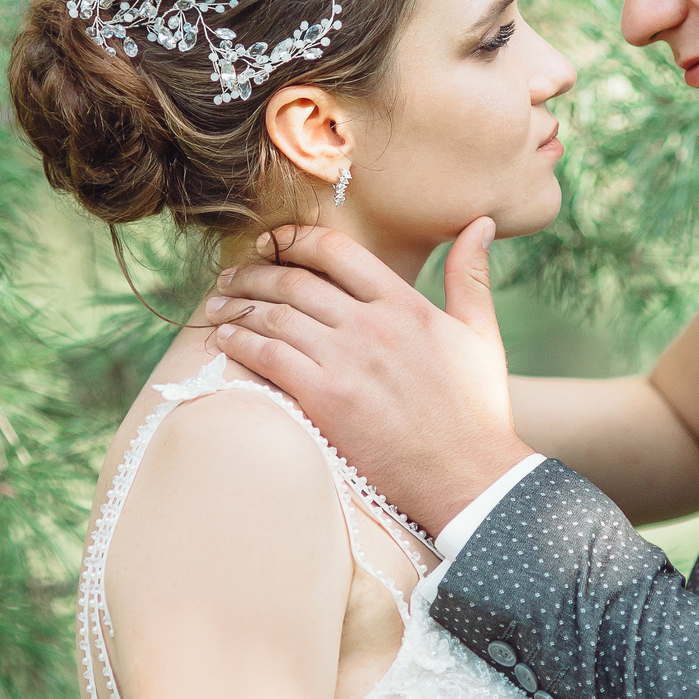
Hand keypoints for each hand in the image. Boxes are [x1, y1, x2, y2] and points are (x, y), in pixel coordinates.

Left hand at [209, 221, 531, 530]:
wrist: (469, 475)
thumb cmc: (476, 409)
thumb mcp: (480, 334)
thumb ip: (471, 275)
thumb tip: (480, 223)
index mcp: (406, 303)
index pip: (338, 251)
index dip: (296, 240)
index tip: (272, 243)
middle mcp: (372, 324)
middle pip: (296, 281)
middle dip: (255, 273)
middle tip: (231, 276)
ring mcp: (347, 361)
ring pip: (276, 316)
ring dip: (239, 306)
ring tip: (218, 305)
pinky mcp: (326, 399)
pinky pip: (270, 357)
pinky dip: (242, 343)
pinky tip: (226, 340)